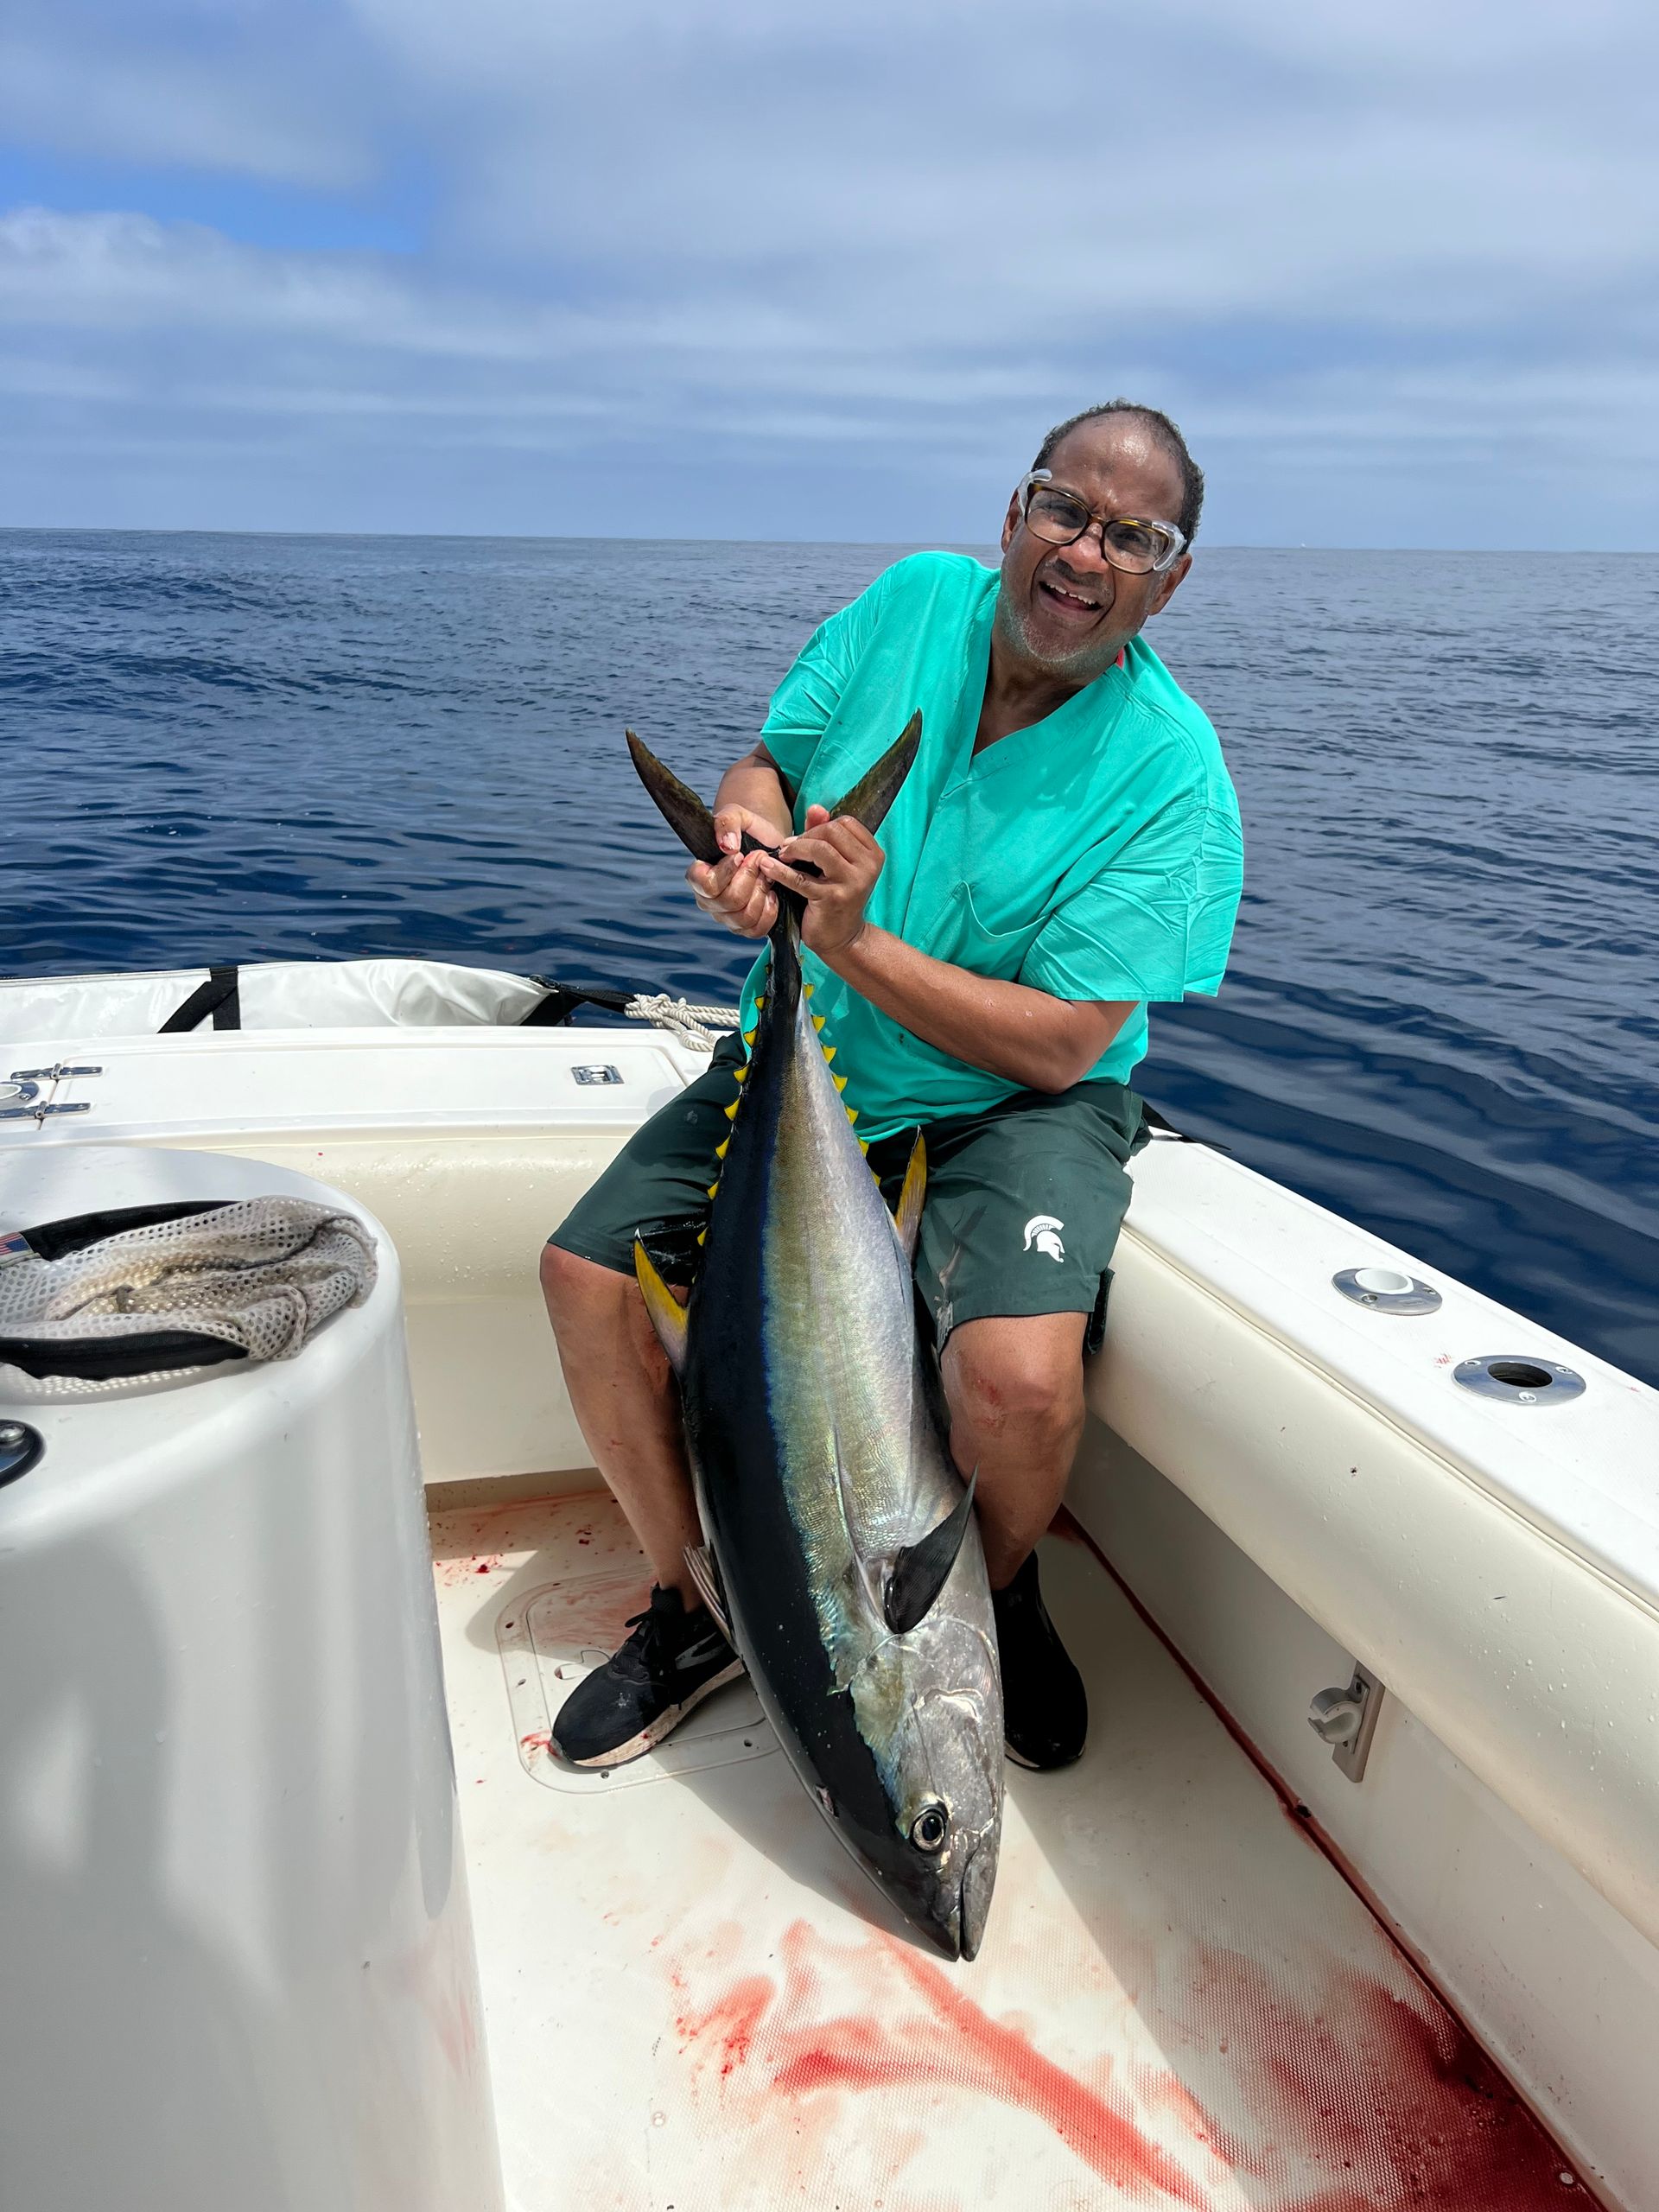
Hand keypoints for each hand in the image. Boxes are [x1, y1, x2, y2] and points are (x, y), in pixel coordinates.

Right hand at [686, 805, 781, 938]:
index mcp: (698, 876)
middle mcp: (708, 900)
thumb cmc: (748, 831)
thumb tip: (728, 846)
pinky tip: (772, 894)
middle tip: (760, 859)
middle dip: (751, 878)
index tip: (741, 854)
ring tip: (767, 875)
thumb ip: (727, 823)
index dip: (726, 871)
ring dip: (761, 893)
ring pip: (744, 917)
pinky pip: (757, 931)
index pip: (706, 885)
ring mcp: (726, 916)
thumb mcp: (737, 816)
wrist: (767, 845)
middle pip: (729, 901)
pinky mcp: (746, 927)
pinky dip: (770, 912)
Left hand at [755, 805, 883, 958]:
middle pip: (833, 831)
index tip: (805, 837)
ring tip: (783, 855)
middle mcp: (868, 866)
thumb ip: (826, 834)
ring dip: (795, 849)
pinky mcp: (832, 899)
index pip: (846, 822)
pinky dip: (780, 870)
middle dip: (806, 835)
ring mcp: (852, 883)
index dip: (821, 825)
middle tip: (789, 847)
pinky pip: (801, 878)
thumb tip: (816, 808)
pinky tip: (768, 867)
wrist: (842, 937)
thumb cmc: (837, 895)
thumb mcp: (836, 863)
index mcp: (873, 854)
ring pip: (821, 849)